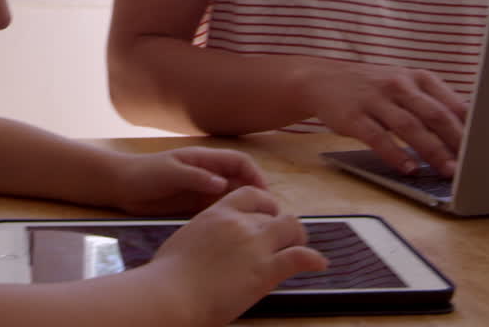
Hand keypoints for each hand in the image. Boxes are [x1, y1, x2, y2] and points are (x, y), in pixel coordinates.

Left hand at [110, 146, 266, 215]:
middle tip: (265, 217)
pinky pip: (218, 210)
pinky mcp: (194, 206)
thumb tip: (222, 184)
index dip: (255, 175)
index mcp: (204, 159)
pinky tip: (232, 232)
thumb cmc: (144, 173)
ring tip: (253, 227)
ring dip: (244, 208)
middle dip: (255, 195)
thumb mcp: (170, 172)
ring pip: (232, 197)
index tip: (265, 194)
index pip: (240, 162)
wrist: (121, 186)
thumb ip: (196, 177)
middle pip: (240, 181)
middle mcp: (208, 173)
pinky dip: (228, 217)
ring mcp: (202, 190)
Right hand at [149, 186, 327, 324]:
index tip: (268, 215)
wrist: (171, 293)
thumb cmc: (168, 274)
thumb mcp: (186, 240)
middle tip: (284, 239)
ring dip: (299, 238)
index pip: (252, 195)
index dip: (265, 204)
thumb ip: (204, 235)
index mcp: (218, 213)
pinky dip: (313, 259)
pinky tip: (320, 264)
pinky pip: (300, 257)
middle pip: (275, 213)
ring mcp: (255, 245)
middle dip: (282, 225)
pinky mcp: (266, 270)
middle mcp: (240, 223)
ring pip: (293, 228)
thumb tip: (207, 244)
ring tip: (301, 249)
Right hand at [298, 58, 467, 176]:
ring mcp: (375, 99)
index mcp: (418, 78)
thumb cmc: (372, 88)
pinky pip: (377, 137)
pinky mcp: (353, 115)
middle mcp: (398, 85)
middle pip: (434, 114)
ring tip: (447, 171)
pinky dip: (394, 154)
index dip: (473, 128)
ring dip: (431, 150)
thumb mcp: (405, 86)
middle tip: (474, 166)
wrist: (320, 79)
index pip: (453, 103)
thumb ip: (433, 104)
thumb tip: (471, 134)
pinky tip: (408, 168)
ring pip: (409, 126)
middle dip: (456, 142)